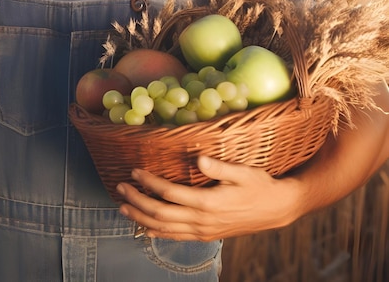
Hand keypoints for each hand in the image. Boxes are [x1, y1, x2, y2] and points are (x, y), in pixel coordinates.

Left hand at [116, 156, 298, 241]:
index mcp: (209, 202)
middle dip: (137, 201)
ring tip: (123, 208)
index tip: (134, 171)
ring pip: (165, 229)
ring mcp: (203, 230)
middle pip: (161, 213)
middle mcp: (202, 220)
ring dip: (141, 218)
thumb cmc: (259, 185)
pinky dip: (157, 233)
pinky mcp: (206, 235)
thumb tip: (199, 158)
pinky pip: (176, 237)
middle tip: (120, 188)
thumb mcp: (243, 171)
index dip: (149, 182)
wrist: (276, 209)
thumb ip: (220, 167)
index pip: (169, 193)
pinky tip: (145, 229)